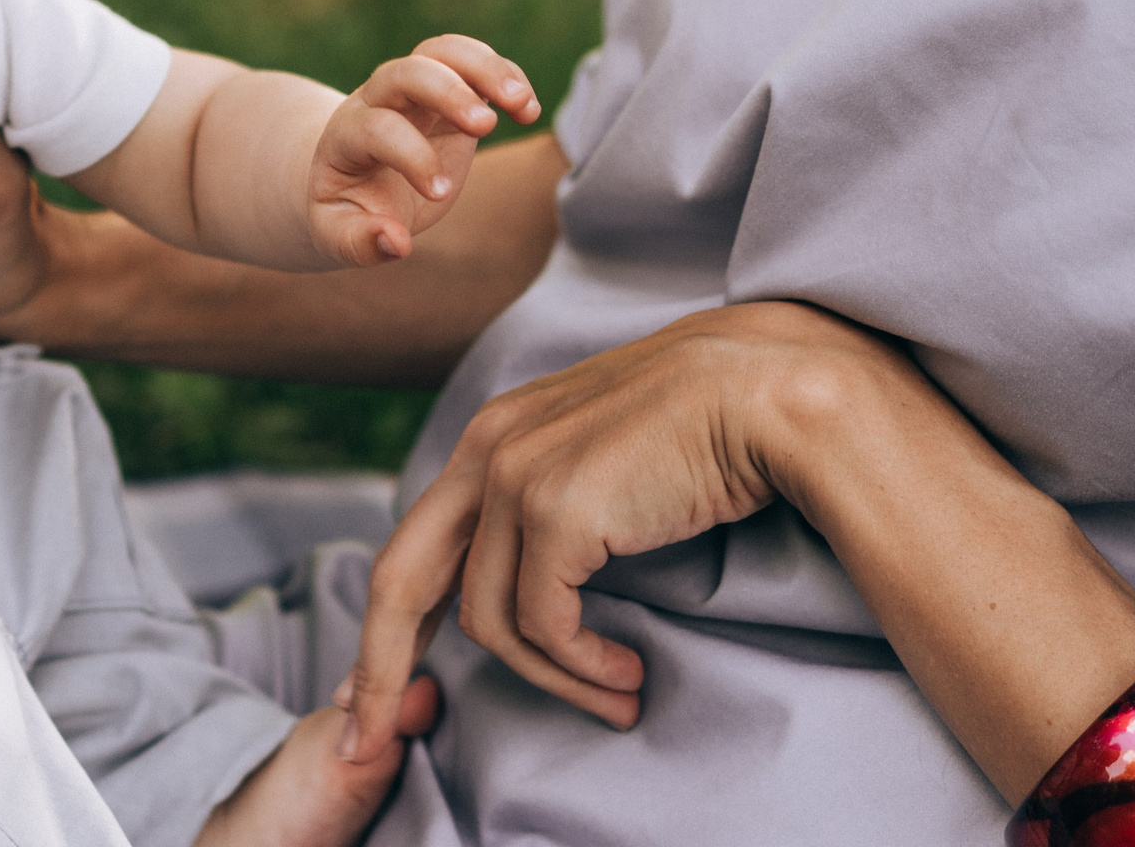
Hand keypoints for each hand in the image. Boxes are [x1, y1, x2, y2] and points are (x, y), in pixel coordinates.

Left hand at [309, 35, 539, 265]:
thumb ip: (359, 242)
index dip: (412, 156)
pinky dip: (504, 74)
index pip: (377, 128)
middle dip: (447, 92)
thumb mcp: (339, 232)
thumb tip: (395, 243)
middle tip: (485, 126)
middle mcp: (376, 101)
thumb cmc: (348, 209)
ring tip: (523, 104)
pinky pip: (471, 60)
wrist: (352, 177)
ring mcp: (413, 90)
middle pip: (406, 72)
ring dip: (485, 68)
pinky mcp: (446, 89)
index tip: (441, 193)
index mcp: (346, 137)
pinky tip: (528, 110)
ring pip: (442, 51)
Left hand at [339, 301, 901, 760]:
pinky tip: (626, 673)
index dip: (388, 620)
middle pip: (399, 578)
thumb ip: (549, 502)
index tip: (368, 684)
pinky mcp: (556, 511)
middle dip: (379, 667)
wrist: (766, 395)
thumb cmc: (706, 434)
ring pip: (488, 620)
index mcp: (493, 435)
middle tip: (372, 740)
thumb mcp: (600, 460)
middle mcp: (488, 447)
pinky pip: (544, 625)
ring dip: (551, 677)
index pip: (414, 539)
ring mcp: (515, 476)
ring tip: (615, 695)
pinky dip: (581, 666)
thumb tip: (529, 581)